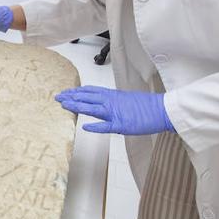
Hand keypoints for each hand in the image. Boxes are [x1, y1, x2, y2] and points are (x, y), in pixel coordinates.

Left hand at [55, 87, 173, 135]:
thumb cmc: (144, 106)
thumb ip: (111, 100)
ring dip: (78, 106)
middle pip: (87, 98)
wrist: (161, 110)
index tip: (64, 92)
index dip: (75, 92)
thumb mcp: (124, 98)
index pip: (89, 91)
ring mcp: (116, 113)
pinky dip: (95, 126)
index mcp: (112, 95)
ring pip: (93, 109)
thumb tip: (100, 101)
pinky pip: (106, 126)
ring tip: (64, 106)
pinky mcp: (122, 125)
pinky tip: (85, 126)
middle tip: (57, 97)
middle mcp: (111, 102)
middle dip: (71, 97)